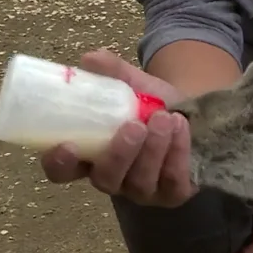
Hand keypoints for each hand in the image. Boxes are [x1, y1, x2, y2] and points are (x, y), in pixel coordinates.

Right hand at [40, 50, 196, 207]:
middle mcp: (113, 179)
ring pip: (141, 181)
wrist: (193, 114)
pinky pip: (173, 181)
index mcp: (90, 156)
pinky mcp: (173, 194)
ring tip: (166, 117)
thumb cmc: (152, 105)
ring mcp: (143, 191)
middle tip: (135, 126)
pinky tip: (181, 127)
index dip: (59, 164)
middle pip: (106, 179)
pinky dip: (177, 153)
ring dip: (153, 149)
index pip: (62, 171)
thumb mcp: (133, 85)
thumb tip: (91, 58)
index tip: (68, 145)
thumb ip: (113, 73)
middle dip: (119, 155)